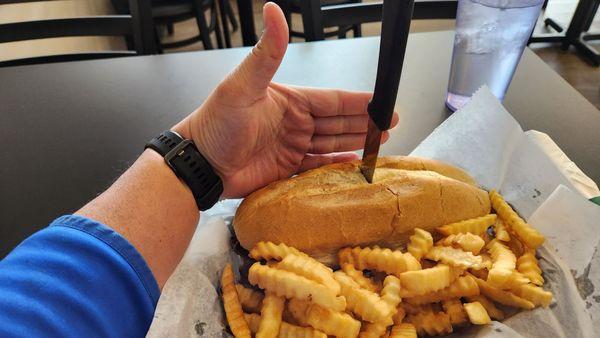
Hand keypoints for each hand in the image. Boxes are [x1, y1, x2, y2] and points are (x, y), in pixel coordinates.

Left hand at [174, 2, 397, 197]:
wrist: (199, 164)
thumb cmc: (216, 123)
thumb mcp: (243, 86)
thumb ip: (267, 54)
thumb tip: (275, 11)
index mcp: (289, 101)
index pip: (332, 100)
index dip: (359, 102)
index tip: (382, 103)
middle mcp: (294, 122)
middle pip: (337, 121)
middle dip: (364, 122)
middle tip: (388, 125)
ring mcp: (291, 146)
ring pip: (332, 142)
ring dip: (355, 141)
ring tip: (379, 142)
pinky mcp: (287, 168)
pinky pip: (318, 164)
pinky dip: (337, 163)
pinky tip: (353, 162)